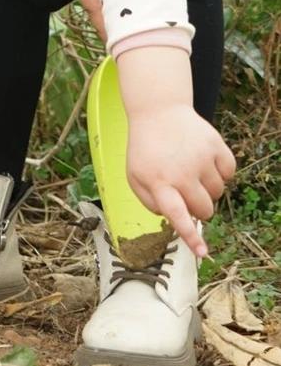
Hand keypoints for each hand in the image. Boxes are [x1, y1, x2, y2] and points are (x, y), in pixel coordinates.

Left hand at [126, 104, 235, 256]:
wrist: (158, 111)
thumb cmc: (147, 149)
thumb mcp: (136, 176)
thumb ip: (151, 202)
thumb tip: (174, 217)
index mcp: (158, 182)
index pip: (177, 215)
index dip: (190, 237)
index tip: (203, 253)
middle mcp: (181, 172)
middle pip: (204, 210)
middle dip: (198, 207)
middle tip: (185, 190)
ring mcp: (201, 158)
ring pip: (218, 193)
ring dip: (207, 188)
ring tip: (190, 169)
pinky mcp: (216, 145)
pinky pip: (229, 173)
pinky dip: (221, 171)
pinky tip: (204, 159)